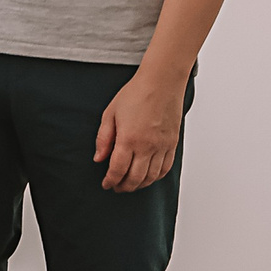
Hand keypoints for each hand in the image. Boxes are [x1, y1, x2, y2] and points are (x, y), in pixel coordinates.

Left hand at [96, 68, 184, 191]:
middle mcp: (147, 146)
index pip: (118, 170)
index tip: (106, 184)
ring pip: (152, 176)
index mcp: (129, 139)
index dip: (110, 181)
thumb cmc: (135, 94)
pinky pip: (165, 168)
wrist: (162, 82)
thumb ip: (103, 139)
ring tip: (130, 185)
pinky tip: (148, 177)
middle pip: (135, 178)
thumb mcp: (110, 114)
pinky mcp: (172, 143)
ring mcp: (162, 146)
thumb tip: (98, 158)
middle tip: (116, 187)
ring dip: (140, 185)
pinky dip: (156, 177)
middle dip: (124, 186)